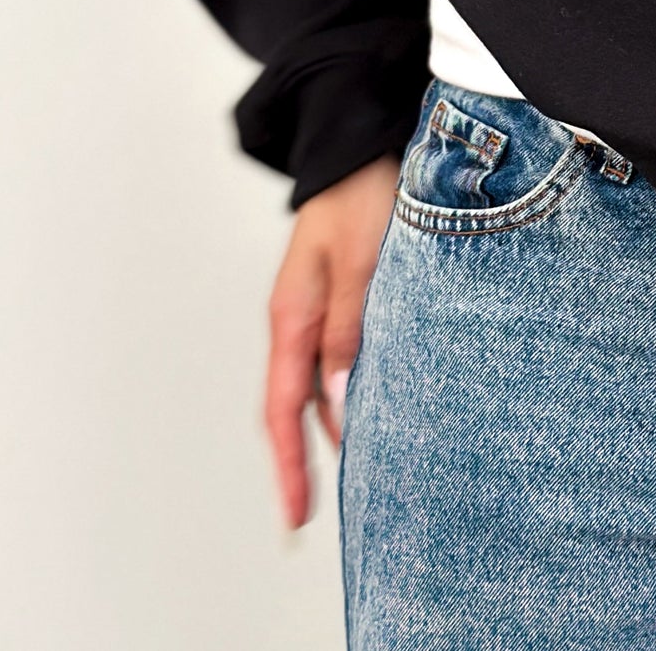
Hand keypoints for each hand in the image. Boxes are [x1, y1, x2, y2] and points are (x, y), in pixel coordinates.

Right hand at [264, 155, 398, 525]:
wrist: (358, 140)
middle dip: (302, 459)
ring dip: (331, 424)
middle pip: (293, 405)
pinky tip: (373, 401)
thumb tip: (339, 401)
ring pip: (317, 381)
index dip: (290, 464)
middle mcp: (297, 318)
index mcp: (292, 316)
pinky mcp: (340, 291)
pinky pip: (336, 354)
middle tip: (313, 512)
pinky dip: (348, 387)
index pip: (283, 409)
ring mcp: (315, 305)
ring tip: (358, 468)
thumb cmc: (363, 193)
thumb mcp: (358, 264)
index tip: (296, 514)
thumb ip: (347, 329)